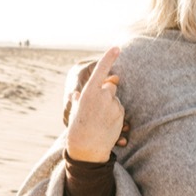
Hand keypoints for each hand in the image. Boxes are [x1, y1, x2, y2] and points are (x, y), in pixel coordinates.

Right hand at [65, 46, 125, 161]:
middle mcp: (103, 96)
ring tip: (100, 120)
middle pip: (111, 86)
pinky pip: (120, 110)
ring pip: (115, 100)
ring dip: (111, 107)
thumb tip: (74, 93)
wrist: (87, 148)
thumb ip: (77, 99)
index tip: (117, 47)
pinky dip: (116, 116)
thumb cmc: (78, 128)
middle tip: (98, 108)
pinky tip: (107, 125)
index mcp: (89, 92)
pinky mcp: (121, 115)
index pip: (101, 70)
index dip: (109, 57)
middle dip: (107, 93)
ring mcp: (113, 105)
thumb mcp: (75, 110)